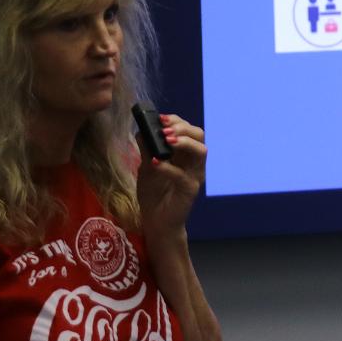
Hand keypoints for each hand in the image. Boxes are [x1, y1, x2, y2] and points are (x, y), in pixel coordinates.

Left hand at [136, 114, 205, 240]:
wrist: (156, 222)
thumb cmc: (154, 194)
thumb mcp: (146, 167)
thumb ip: (147, 150)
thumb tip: (141, 130)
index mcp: (185, 154)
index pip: (189, 130)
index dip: (177, 121)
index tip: (160, 118)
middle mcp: (194, 162)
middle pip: (199, 136)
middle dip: (182, 128)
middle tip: (164, 130)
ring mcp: (195, 176)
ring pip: (201, 151)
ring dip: (184, 142)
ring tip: (166, 141)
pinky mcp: (190, 190)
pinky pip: (183, 175)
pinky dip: (168, 166)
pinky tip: (154, 162)